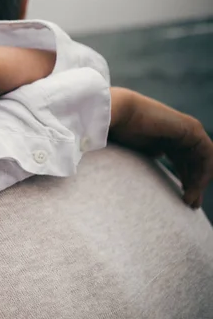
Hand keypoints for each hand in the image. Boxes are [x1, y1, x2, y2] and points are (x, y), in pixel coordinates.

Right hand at [109, 87, 212, 207]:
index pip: (182, 162)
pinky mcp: (191, 129)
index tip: (183, 200)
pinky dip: (204, 171)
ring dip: (199, 181)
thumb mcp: (132, 154)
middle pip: (193, 163)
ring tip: (190, 200)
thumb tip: (148, 175)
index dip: (186, 181)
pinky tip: (195, 186)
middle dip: (194, 184)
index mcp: (164, 138)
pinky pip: (207, 154)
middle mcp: (177, 134)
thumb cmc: (114, 131)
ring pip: (202, 160)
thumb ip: (143, 162)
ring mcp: (186, 130)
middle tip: (190, 204)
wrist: (116, 114)